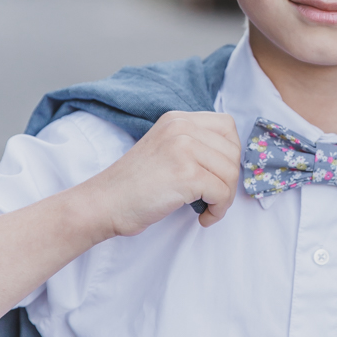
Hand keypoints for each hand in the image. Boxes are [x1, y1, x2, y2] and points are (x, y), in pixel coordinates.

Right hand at [74, 111, 240, 236]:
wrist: (103, 203)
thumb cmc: (133, 185)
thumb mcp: (165, 149)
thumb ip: (193, 145)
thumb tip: (231, 160)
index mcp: (177, 119)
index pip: (228, 126)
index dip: (230, 153)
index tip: (220, 174)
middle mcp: (181, 127)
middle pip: (233, 151)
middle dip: (230, 179)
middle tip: (215, 198)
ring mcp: (183, 148)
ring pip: (230, 173)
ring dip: (226, 198)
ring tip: (209, 208)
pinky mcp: (186, 174)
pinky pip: (222, 193)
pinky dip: (219, 210)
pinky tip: (203, 218)